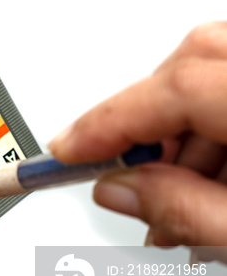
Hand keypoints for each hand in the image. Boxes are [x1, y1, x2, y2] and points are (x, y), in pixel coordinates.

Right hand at [49, 22, 226, 248]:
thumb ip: (183, 210)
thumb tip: (117, 189)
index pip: (176, 88)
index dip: (107, 121)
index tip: (64, 152)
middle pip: (190, 64)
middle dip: (142, 123)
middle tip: (117, 173)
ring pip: (214, 75)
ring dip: (180, 138)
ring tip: (174, 199)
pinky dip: (214, 131)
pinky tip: (213, 182)